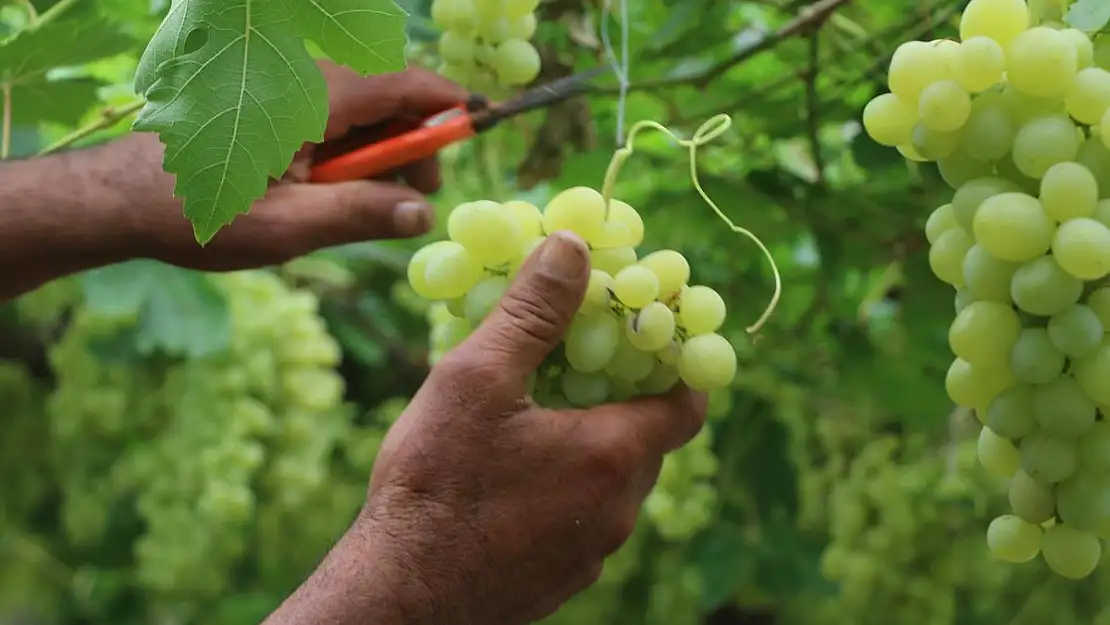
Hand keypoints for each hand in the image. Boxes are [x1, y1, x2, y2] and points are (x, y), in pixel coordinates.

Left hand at [142, 61, 465, 270]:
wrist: (117, 200)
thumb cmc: (199, 215)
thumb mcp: (289, 227)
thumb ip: (363, 214)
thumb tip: (422, 211)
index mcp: (313, 99)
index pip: (406, 83)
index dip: (450, 104)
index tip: (482, 125)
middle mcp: (301, 79)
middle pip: (387, 93)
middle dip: (412, 141)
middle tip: (412, 196)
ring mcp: (281, 87)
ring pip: (359, 105)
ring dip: (377, 148)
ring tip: (367, 200)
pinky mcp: (266, 101)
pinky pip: (327, 112)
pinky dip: (346, 146)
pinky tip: (328, 186)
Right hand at [357, 232, 707, 623]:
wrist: (400, 596)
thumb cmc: (437, 485)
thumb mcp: (478, 379)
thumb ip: (533, 312)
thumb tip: (571, 247)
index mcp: (614, 455)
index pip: (689, 402)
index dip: (678, 361)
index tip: (646, 333)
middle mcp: (619, 509)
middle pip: (648, 438)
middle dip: (623, 394)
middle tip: (578, 359)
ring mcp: (592, 551)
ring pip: (613, 480)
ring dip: (590, 439)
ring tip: (535, 410)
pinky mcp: (561, 578)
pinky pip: (582, 515)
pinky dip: (566, 482)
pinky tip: (511, 469)